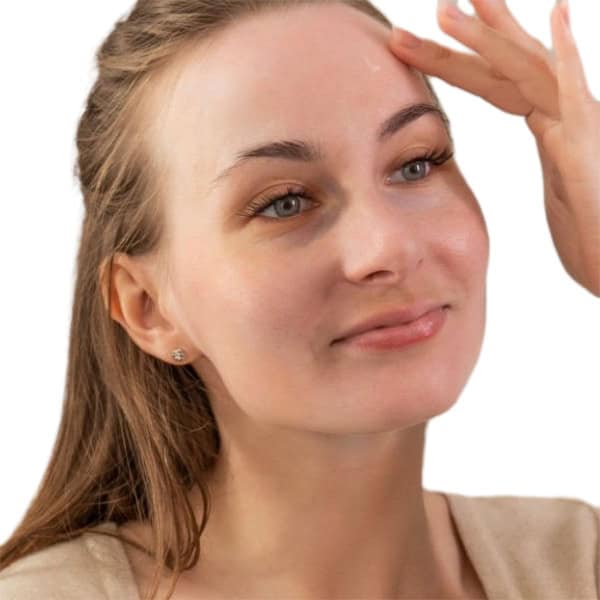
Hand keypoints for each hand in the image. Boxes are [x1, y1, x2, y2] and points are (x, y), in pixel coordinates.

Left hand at [388, 0, 599, 296]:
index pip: (497, 86)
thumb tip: (548, 155)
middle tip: (439, 5)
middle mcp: (563, 117)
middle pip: (508, 68)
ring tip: (455, 6)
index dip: (463, 61)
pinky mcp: (588, 145)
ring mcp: (578, 126)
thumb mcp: (563, 197)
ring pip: (529, 71)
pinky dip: (567, 55)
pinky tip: (557, 13)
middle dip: (469, 37)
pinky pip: (575, 95)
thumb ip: (556, 170)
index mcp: (549, 129)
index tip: (430, 38)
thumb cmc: (595, 237)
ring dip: (492, 37)